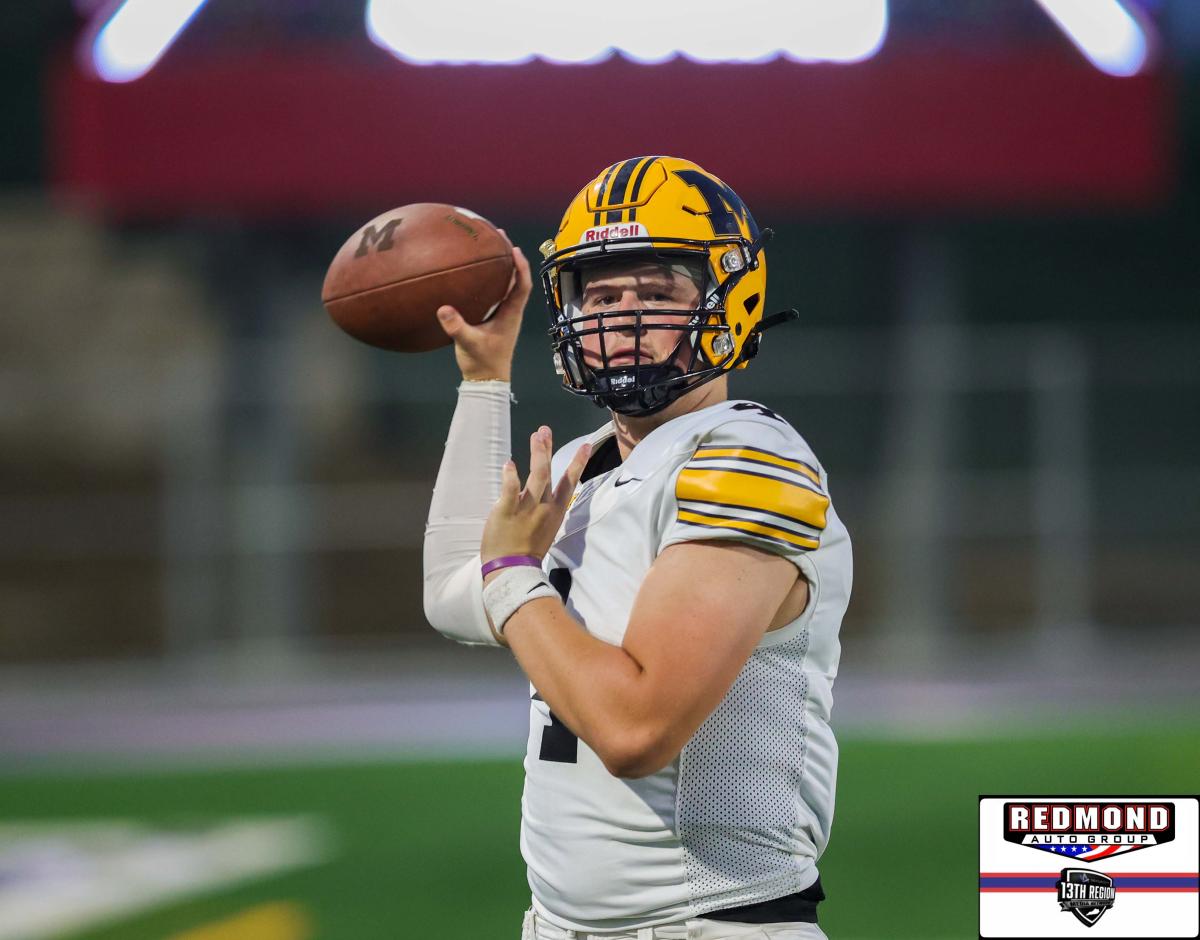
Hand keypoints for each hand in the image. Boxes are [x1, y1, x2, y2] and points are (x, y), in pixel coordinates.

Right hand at [436, 238, 530, 381]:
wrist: (486, 381)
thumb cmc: (482, 363)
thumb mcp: (468, 343)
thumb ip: (457, 327)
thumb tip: (444, 309)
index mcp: (510, 314)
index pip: (522, 286)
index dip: (521, 267)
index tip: (513, 249)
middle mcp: (509, 311)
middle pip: (515, 278)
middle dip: (509, 257)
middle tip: (499, 236)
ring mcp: (502, 314)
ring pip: (505, 285)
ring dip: (500, 266)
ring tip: (488, 247)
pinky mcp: (492, 318)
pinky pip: (494, 293)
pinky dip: (489, 280)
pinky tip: (474, 272)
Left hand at [481, 427, 590, 571]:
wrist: (512, 571)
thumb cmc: (526, 553)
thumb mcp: (542, 530)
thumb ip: (540, 510)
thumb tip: (534, 494)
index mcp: (555, 512)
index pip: (569, 483)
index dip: (578, 463)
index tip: (586, 446)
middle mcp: (544, 507)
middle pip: (550, 473)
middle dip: (547, 449)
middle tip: (544, 430)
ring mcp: (526, 508)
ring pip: (536, 475)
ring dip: (537, 453)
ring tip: (536, 436)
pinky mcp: (506, 510)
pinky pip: (510, 489)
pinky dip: (511, 475)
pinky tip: (509, 463)